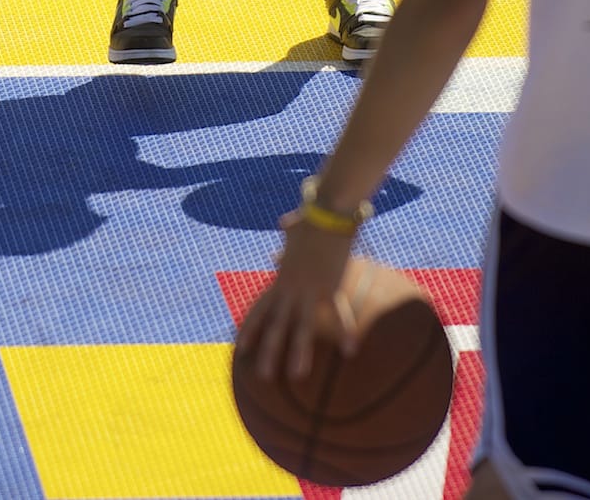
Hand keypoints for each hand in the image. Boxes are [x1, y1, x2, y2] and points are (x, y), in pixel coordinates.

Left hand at [234, 213, 357, 383]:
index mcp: (280, 279)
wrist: (324, 212)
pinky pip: (338, 313)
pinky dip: (345, 331)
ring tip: (297, 376)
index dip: (250, 329)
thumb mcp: (293, 230)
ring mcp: (307, 290)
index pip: (260, 308)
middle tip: (263, 377)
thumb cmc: (311, 218)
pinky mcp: (329, 286)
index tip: (240, 348)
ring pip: (301, 327)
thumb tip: (283, 223)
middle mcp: (289, 288)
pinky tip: (349, 351)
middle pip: (276, 325)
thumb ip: (286, 233)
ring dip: (299, 352)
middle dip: (269, 352)